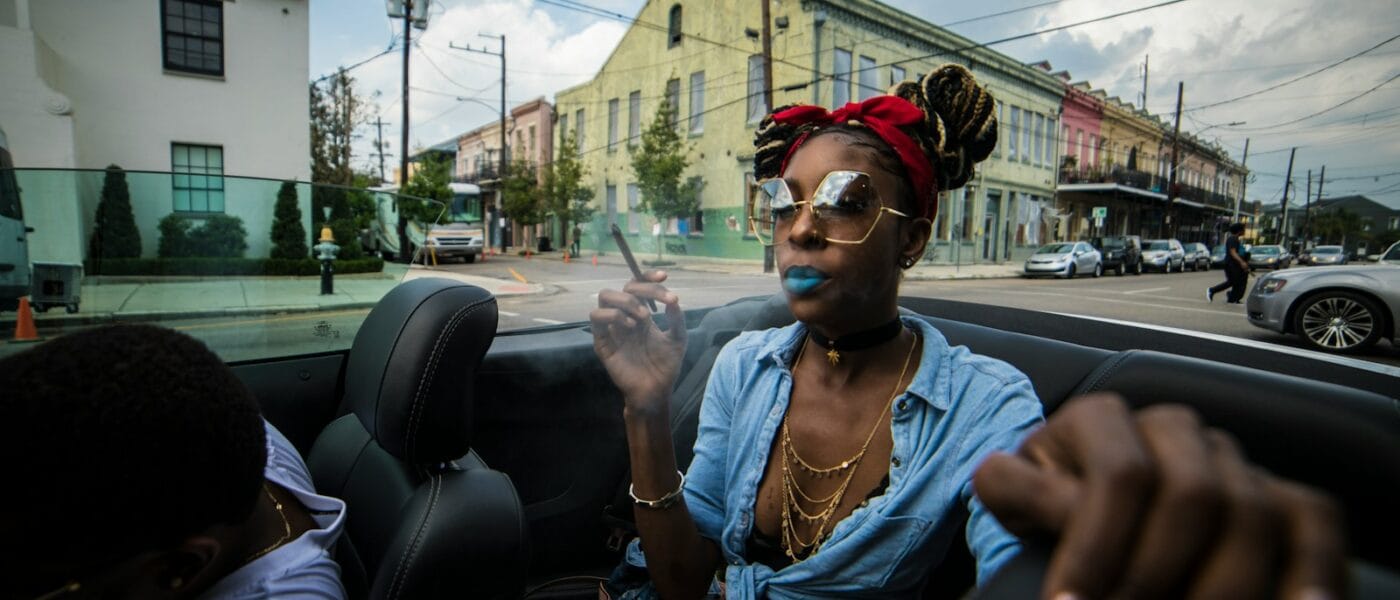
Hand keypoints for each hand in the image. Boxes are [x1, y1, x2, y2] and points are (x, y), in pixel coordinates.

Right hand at [590, 270, 686, 412]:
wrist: (656, 391)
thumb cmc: (666, 366)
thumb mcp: (678, 339)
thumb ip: (677, 318)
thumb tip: (674, 298)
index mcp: (642, 313)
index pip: (639, 285)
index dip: (648, 276)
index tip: (665, 276)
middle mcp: (626, 317)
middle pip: (623, 287)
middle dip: (642, 290)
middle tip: (654, 309)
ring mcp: (613, 328)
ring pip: (605, 296)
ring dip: (627, 302)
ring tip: (643, 318)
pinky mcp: (602, 341)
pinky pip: (596, 317)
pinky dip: (614, 315)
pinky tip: (631, 327)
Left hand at [974, 394, 1344, 599]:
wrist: (1084, 495)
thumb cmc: (1048, 499)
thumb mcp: (1018, 492)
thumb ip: (1021, 491)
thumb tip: (1004, 483)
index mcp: (1104, 418)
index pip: (1120, 477)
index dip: (1097, 548)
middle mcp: (1172, 428)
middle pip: (1193, 494)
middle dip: (1154, 572)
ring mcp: (1227, 458)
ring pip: (1250, 511)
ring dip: (1220, 584)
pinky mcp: (1272, 491)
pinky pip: (1311, 520)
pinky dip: (1311, 568)